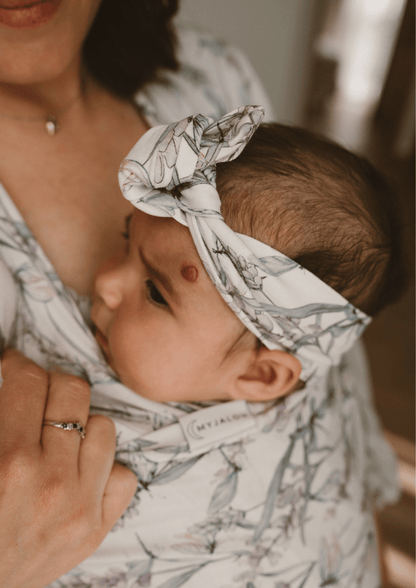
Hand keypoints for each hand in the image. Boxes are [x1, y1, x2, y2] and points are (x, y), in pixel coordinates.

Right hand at [0, 349, 136, 587]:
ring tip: (59, 436)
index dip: (19, 365)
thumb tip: (15, 379)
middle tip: (37, 394)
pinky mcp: (97, 529)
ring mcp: (80, 507)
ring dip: (82, 423)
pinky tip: (81, 472)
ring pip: (105, 426)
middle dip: (52, 384)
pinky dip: (106, 468)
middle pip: (73, 393)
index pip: (29, 383)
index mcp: (8, 462)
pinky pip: (123, 475)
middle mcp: (51, 481)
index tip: (15, 367)